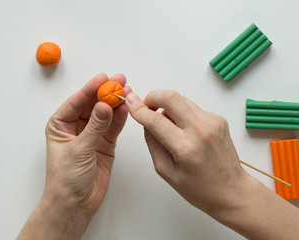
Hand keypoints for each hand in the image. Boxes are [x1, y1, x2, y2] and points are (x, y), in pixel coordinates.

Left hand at [18, 73, 130, 239]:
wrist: (75, 203)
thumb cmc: (65, 179)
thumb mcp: (78, 150)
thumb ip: (95, 128)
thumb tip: (105, 106)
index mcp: (60, 124)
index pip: (77, 101)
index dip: (90, 89)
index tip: (103, 78)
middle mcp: (76, 127)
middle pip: (93, 104)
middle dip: (105, 93)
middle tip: (119, 81)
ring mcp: (92, 135)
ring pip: (105, 114)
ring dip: (115, 103)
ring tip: (127, 92)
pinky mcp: (105, 144)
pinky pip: (113, 127)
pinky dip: (120, 118)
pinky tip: (127, 108)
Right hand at [125, 90, 298, 239]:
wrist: (232, 191)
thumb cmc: (200, 188)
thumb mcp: (166, 172)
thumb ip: (153, 144)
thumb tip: (146, 122)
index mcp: (185, 148)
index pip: (155, 120)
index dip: (139, 109)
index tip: (130, 103)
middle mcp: (201, 130)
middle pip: (171, 96)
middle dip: (153, 96)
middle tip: (147, 107)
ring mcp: (212, 122)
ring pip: (181, 99)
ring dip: (168, 106)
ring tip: (168, 126)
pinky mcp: (218, 119)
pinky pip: (192, 108)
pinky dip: (182, 114)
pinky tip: (184, 130)